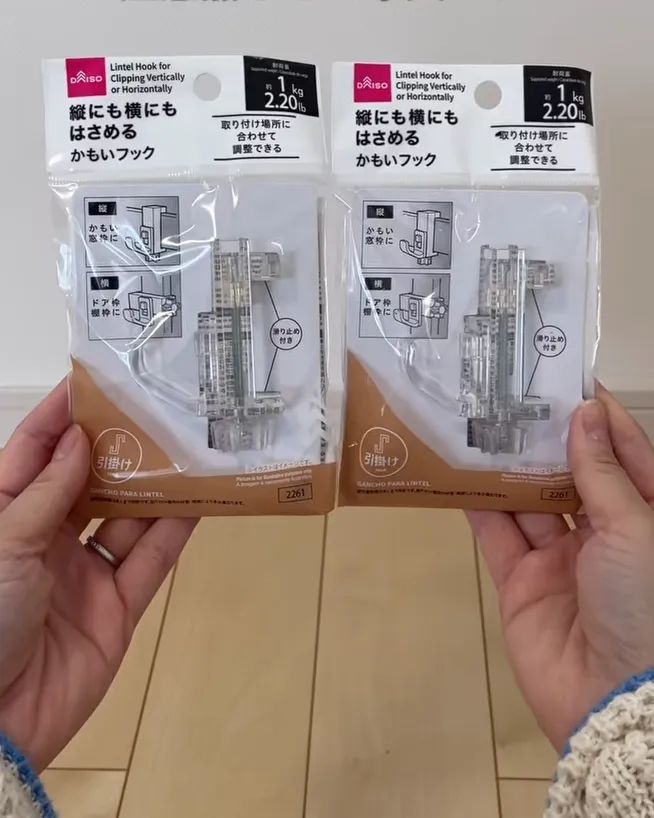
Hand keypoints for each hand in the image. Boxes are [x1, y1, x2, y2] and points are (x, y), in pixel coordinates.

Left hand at [0, 381, 196, 769]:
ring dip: (155, 487)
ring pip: (126, 519)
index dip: (63, 418)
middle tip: (158, 412)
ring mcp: (84, 574)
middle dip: (120, 449)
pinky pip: (150, 562)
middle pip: (88, 482)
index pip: (36, 455)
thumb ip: (47, 491)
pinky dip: (174, 532)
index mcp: (6, 516)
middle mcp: (46, 539)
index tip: (96, 383)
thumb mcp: (4, 543)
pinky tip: (199, 500)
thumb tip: (80, 438)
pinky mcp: (118, 609)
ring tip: (188, 447)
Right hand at [469, 387, 653, 751]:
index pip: (623, 457)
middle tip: (512, 395)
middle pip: (571, 476)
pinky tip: (460, 472)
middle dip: (546, 438)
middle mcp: (604, 535)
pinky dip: (479, 506)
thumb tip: (586, 415)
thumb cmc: (644, 602)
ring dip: (508, 466)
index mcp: (645, 518)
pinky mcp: (520, 582)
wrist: (613, 698)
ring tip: (481, 422)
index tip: (568, 381)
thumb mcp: (634, 529)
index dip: (599, 419)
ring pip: (529, 501)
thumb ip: (602, 473)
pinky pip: (498, 535)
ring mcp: (560, 559)